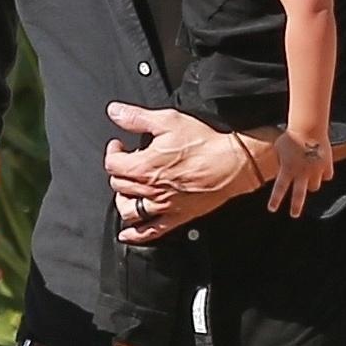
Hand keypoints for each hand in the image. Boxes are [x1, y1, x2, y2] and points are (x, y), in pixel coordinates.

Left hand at [104, 103, 262, 242]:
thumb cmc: (205, 143)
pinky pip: (150, 232)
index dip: (113, 152)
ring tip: (127, 190)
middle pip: (118, 186)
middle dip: (119, 172)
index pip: (112, 164)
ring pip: (128, 210)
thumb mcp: (168, 121)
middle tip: (128, 163)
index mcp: (143, 167)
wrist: (233, 163)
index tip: (119, 145)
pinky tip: (128, 233)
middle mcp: (149, 190)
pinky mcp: (177, 217)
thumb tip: (115, 112)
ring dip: (123, 200)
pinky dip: (135, 234)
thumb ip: (137, 118)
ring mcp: (162, 206)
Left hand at [268, 128, 333, 218]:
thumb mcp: (279, 147)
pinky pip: (327, 175)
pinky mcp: (327, 165)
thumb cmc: (291, 135)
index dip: (275, 200)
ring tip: (308, 178)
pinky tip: (321, 170)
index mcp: (287, 169)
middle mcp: (301, 173)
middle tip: (293, 214)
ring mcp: (315, 170)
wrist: (309, 127)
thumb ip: (280, 159)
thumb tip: (279, 164)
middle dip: (296, 206)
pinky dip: (324, 174)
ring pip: (315, 186)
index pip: (279, 189)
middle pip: (299, 195)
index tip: (272, 209)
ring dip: (311, 184)